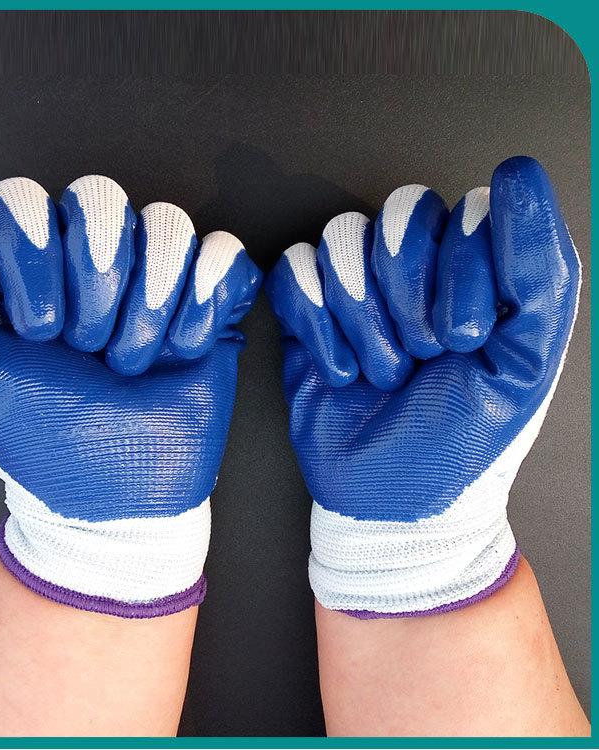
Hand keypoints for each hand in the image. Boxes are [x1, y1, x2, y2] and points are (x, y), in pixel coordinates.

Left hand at [0, 147, 260, 616]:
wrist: (122, 494)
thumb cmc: (41, 435)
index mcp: (27, 261)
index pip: (24, 199)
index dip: (36, 266)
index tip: (41, 336)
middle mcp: (91, 255)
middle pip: (99, 200)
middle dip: (97, 295)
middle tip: (91, 354)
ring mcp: (154, 271)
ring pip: (165, 223)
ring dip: (150, 310)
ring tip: (137, 363)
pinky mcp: (210, 293)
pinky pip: (220, 253)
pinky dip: (202, 307)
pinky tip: (185, 350)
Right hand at [266, 157, 578, 615]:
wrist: (388, 499)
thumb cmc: (459, 441)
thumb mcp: (522, 364)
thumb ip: (540, 270)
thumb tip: (518, 174)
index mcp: (478, 273)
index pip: (467, 212)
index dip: (458, 273)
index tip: (464, 341)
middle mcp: (418, 268)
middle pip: (401, 215)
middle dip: (407, 298)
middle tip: (420, 357)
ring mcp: (358, 286)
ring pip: (343, 239)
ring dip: (361, 320)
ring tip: (380, 371)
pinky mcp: (307, 311)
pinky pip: (295, 271)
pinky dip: (315, 325)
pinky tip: (339, 370)